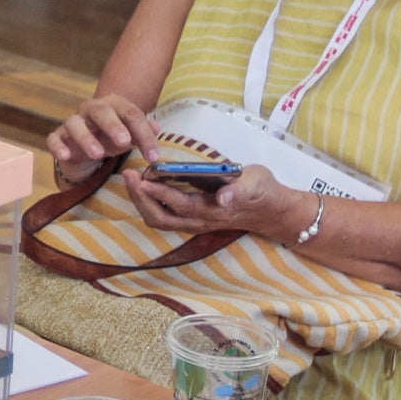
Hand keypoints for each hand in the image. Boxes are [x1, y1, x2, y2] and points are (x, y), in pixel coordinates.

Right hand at [48, 90, 163, 175]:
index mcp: (114, 106)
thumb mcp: (131, 137)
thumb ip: (143, 133)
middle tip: (124, 142)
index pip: (131, 115)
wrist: (87, 144)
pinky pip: (54, 139)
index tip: (154, 156)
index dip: (144, 135)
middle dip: (113, 126)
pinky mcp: (58, 136)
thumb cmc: (112, 137)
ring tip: (98, 154)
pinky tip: (65, 156)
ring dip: (86, 138)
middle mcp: (92, 110)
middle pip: (101, 111)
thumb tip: (157, 128)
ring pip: (75, 124)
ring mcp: (73, 122)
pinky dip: (57, 146)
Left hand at [129, 158, 305, 240]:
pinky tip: (142, 186)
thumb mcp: (257, 183)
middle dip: (141, 199)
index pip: (180, 204)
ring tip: (131, 179)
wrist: (272, 211)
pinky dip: (149, 203)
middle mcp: (200, 221)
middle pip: (161, 218)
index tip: (144, 178)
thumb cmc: (263, 191)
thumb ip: (240, 189)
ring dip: (141, 202)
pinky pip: (164, 217)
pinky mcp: (192, 220)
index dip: (160, 193)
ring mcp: (194, 223)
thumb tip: (224, 197)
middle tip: (128, 175)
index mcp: (214, 211)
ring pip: (159, 220)